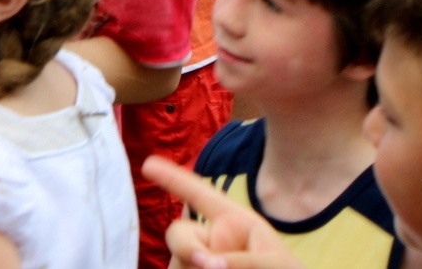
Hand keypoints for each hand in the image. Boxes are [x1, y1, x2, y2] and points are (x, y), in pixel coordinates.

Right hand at [145, 158, 309, 268]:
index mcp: (232, 222)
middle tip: (206, 265)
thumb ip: (244, 261)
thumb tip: (208, 264)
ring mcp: (195, 264)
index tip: (148, 164)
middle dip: (186, 247)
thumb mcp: (274, 263)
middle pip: (179, 234)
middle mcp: (209, 241)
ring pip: (178, 263)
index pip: (200, 194)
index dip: (173, 178)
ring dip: (192, 268)